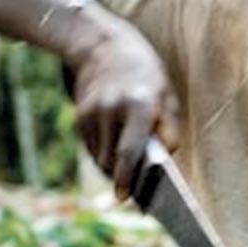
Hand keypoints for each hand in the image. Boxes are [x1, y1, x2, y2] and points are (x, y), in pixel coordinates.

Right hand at [66, 11, 180, 197]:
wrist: (105, 48)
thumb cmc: (146, 76)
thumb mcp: (167, 96)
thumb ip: (168, 131)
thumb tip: (159, 165)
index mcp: (139, 106)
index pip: (128, 152)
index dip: (125, 178)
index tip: (124, 198)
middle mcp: (111, 110)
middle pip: (110, 161)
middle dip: (120, 177)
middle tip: (130, 188)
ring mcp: (91, 113)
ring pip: (98, 158)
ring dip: (111, 166)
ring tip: (124, 161)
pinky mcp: (79, 116)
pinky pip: (91, 148)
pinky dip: (102, 153)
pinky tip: (112, 142)